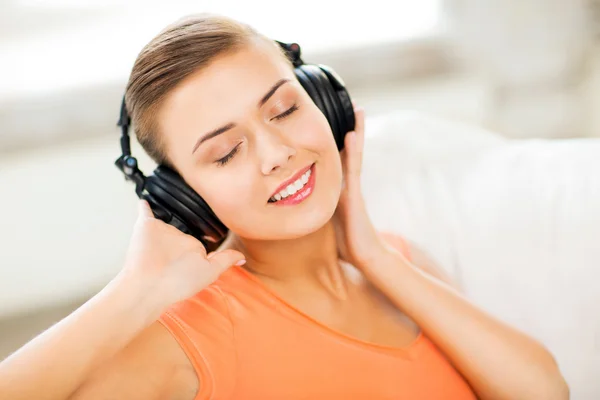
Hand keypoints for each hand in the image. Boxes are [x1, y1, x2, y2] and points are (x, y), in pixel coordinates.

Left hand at [119, 200, 244, 308]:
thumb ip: (225, 261)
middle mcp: (181, 233)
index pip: (196, 248)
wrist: (145, 289)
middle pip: (180, 239)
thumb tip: (241, 256)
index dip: (191, 262)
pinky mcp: (145, 227)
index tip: (185, 272)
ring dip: (163, 239)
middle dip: (176, 251)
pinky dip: (145, 208)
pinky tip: (144, 203)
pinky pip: (146, 214)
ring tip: (156, 259)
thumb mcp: (208, 275)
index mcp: (196, 243)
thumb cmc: (175, 285)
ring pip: (165, 231)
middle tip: (169, 270)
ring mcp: (162, 229)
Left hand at [333, 106, 389, 270]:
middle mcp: (349, 185)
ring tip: (358, 111)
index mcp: (341, 189)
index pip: (340, 160)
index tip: (333, 123)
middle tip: (354, 107)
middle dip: (352, 130)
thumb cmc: (347, 243)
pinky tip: (352, 135)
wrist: (366, 256)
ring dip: (357, 132)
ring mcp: (354, 188)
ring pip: (355, 155)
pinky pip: (353, 168)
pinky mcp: (355, 195)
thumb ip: (318, 211)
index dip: (339, 143)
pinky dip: (353, 151)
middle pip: (350, 152)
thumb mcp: (327, 222)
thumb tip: (298, 208)